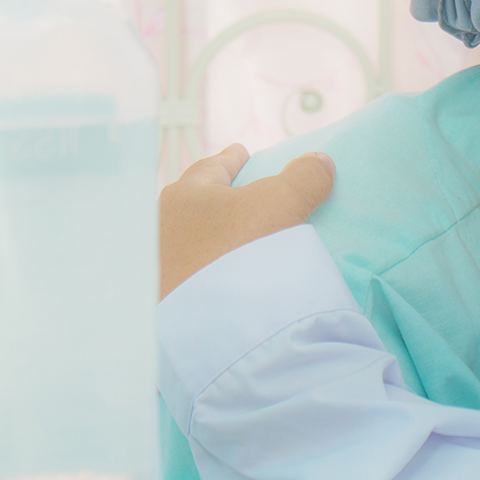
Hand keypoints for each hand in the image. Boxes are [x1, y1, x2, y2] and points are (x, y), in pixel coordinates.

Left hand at [159, 144, 335, 298]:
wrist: (211, 327)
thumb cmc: (239, 249)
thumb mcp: (280, 204)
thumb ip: (303, 178)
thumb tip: (320, 160)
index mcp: (183, 197)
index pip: (210, 167)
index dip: (230, 159)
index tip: (240, 152)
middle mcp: (161, 229)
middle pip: (193, 203)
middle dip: (214, 197)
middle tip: (236, 194)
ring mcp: (160, 269)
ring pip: (188, 240)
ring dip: (209, 237)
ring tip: (232, 240)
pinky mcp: (167, 302)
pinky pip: (190, 273)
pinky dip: (207, 269)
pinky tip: (223, 278)